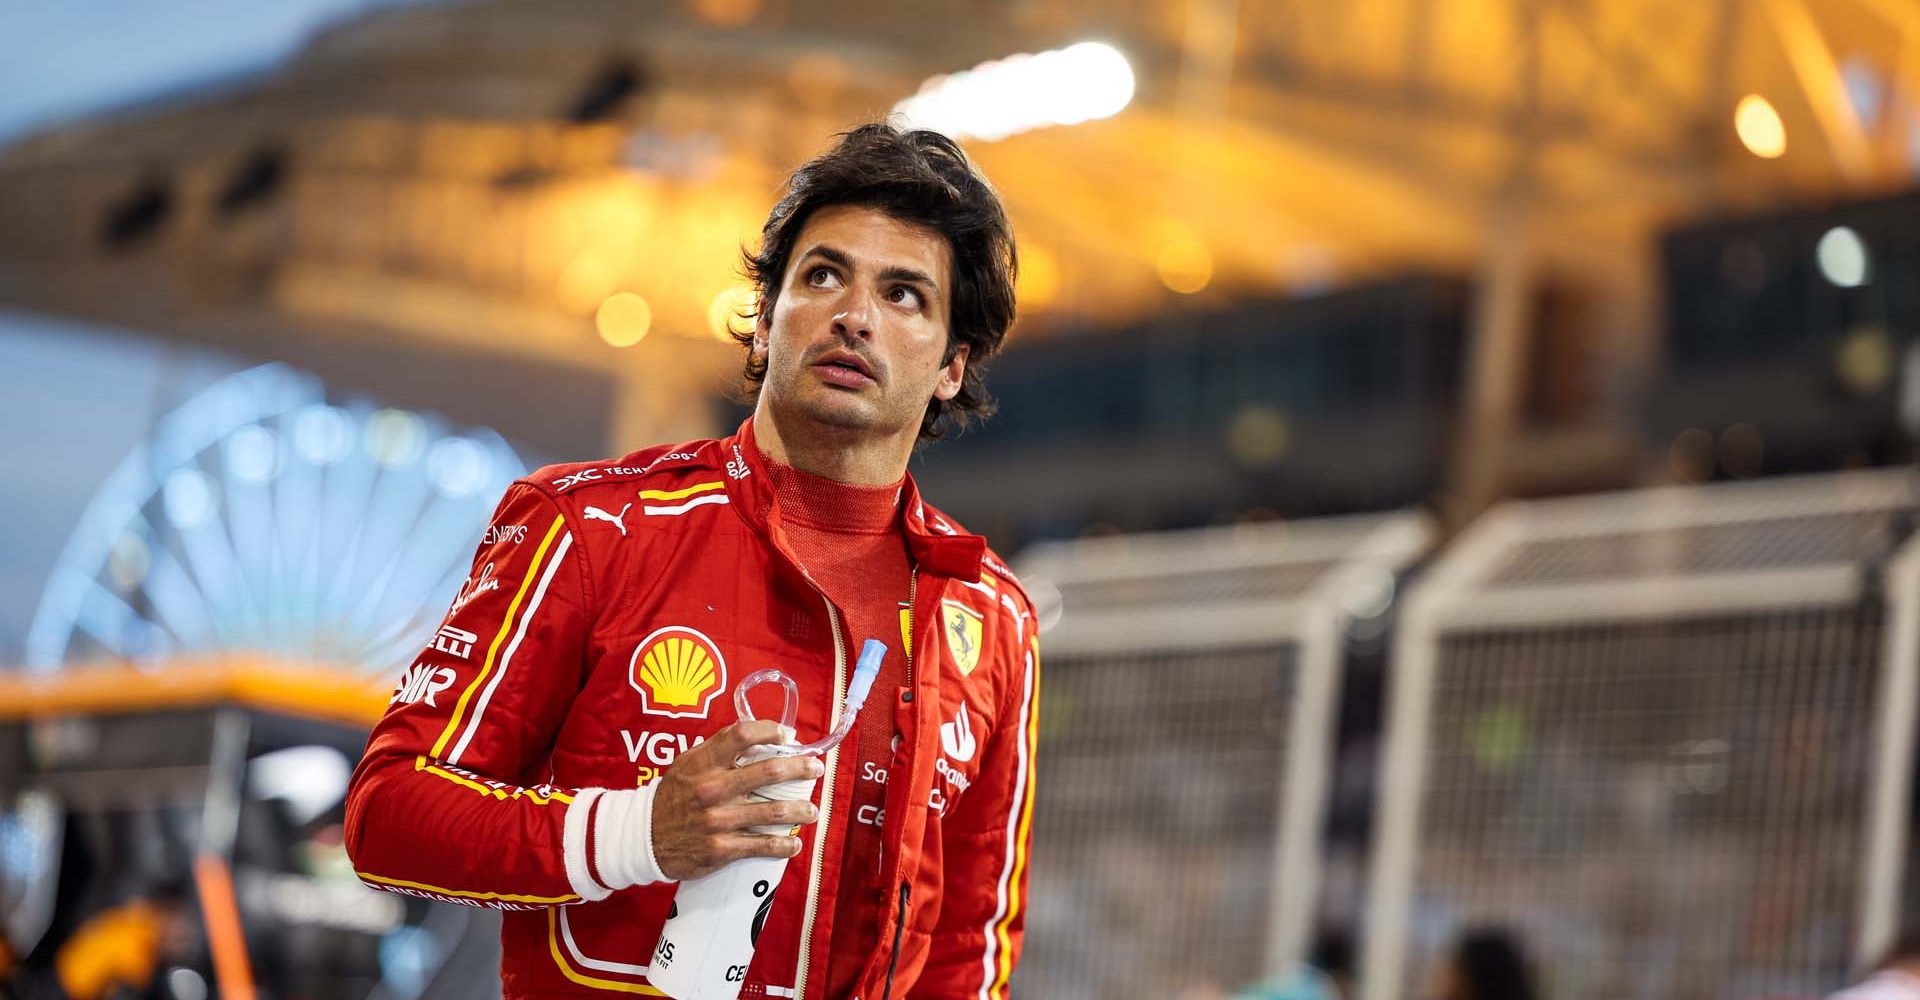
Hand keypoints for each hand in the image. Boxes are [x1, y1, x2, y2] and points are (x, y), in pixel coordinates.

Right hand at [650, 719, 823, 880]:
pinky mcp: (721, 849)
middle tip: (815, 769)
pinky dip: (784, 845)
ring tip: (812, 810)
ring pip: (773, 812)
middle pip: (769, 771)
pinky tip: (794, 843)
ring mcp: (718, 820)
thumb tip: (758, 735)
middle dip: (800, 769)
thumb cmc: (673, 797)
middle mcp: (712, 789)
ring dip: (801, 810)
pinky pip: (762, 846)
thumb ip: (718, 750)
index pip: (743, 734)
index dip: (771, 731)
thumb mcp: (687, 764)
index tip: (787, 736)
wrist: (644, 837)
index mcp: (704, 763)